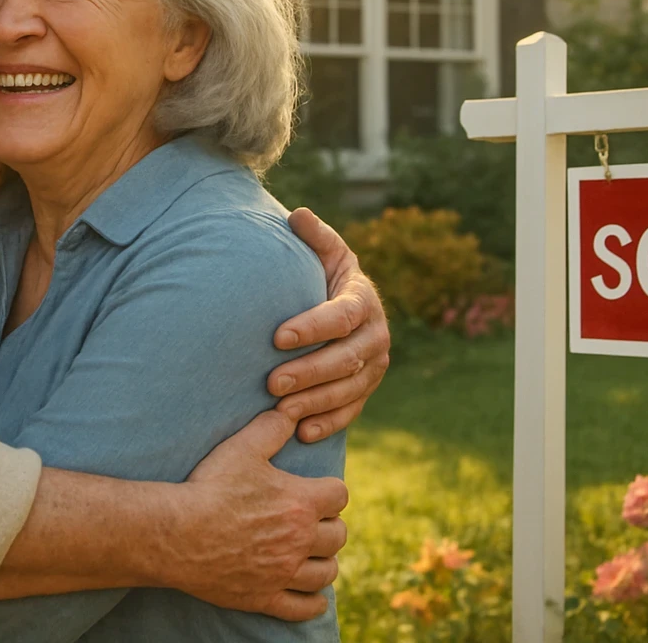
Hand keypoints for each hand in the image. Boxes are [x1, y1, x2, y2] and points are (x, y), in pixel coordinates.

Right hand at [174, 410, 347, 620]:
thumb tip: (289, 412)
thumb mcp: (241, 448)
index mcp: (300, 502)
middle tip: (314, 521)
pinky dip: (313, 603)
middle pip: (339, 535)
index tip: (317, 491)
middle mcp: (300, 540)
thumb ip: (270, 428)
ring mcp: (284, 572)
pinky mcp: (265, 597)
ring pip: (327, 572)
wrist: (177, 532)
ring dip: (325, 561)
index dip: (329, 491)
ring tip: (314, 555)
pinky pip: (303, 607)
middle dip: (330, 526)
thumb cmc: (210, 487)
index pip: (340, 495)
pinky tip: (314, 597)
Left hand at [270, 209, 390, 441]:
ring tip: (280, 410)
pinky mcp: (367, 389)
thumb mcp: (324, 253)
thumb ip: (313, 236)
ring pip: (349, 389)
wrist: (344, 306)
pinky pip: (352, 410)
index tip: (277, 336)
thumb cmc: (324, 275)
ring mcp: (375, 366)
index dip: (312, 327)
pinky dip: (329, 422)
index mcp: (363, 300)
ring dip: (315, 401)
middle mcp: (376, 335)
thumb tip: (298, 215)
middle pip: (346, 358)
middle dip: (309, 371)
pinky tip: (301, 432)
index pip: (342, 316)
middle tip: (271, 382)